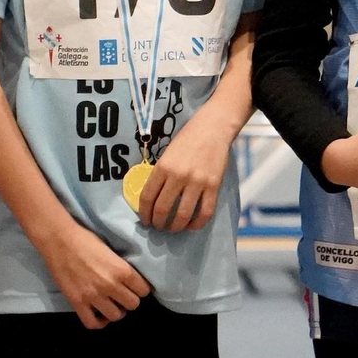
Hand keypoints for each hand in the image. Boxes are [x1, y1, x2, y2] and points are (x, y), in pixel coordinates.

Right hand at [41, 223, 151, 329]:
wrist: (58, 239)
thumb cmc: (85, 239)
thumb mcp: (110, 251)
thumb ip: (120, 268)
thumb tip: (127, 281)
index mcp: (121, 270)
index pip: (143, 290)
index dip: (140, 289)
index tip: (134, 287)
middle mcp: (110, 285)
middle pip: (133, 304)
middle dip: (129, 300)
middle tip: (121, 295)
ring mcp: (93, 296)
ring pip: (115, 316)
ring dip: (115, 311)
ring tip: (110, 304)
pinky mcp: (77, 302)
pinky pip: (92, 323)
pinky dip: (99, 322)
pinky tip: (99, 314)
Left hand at [136, 112, 235, 232]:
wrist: (212, 128)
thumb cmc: (186, 140)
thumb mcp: (166, 154)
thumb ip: (160, 174)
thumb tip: (152, 198)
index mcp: (163, 167)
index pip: (147, 197)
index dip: (143, 213)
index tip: (144, 220)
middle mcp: (178, 176)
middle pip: (162, 209)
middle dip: (157, 223)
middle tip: (157, 226)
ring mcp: (197, 182)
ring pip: (182, 215)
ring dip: (174, 227)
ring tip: (172, 229)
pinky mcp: (213, 186)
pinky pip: (204, 213)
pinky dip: (196, 224)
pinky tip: (191, 226)